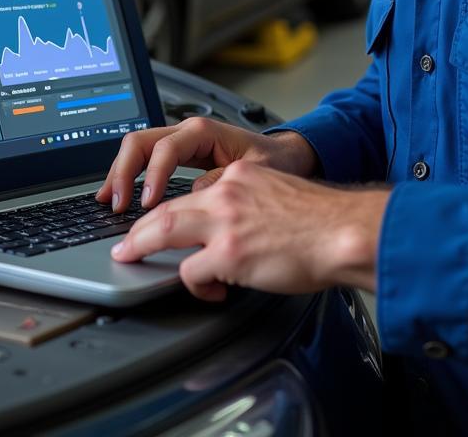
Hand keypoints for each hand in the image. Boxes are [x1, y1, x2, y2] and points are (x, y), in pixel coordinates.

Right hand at [96, 117, 318, 212]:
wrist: (293, 159)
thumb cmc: (278, 163)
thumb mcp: (255, 173)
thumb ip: (223, 182)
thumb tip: (193, 197)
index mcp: (204, 132)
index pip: (165, 150)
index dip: (152, 178)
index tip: (146, 205)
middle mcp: (188, 133)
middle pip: (140, 142)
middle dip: (123, 172)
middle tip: (117, 203)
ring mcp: (181, 143)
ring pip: (137, 149)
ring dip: (120, 174)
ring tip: (108, 200)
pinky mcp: (180, 157)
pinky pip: (146, 161)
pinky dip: (130, 177)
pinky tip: (120, 196)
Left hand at [111, 160, 390, 300]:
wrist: (342, 231)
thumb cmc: (320, 222)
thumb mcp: (276, 196)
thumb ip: (248, 206)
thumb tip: (233, 232)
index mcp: (238, 177)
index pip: (190, 193)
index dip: (166, 210)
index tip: (154, 222)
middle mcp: (225, 193)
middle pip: (165, 209)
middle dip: (139, 230)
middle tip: (125, 245)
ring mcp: (224, 222)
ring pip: (163, 231)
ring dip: (143, 248)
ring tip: (131, 260)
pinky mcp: (228, 252)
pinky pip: (192, 271)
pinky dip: (195, 284)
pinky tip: (210, 291)